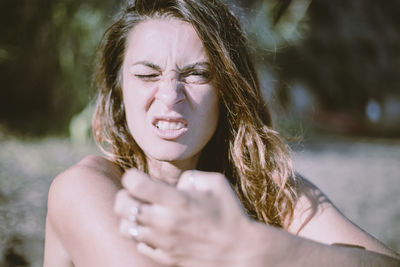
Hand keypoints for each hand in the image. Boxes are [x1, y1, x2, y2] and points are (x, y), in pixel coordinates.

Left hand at [114, 169, 254, 266]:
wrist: (240, 252)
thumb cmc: (230, 213)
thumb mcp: (216, 183)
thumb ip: (191, 176)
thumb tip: (174, 184)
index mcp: (176, 201)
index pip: (134, 183)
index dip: (132, 176)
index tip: (139, 176)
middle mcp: (164, 222)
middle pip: (122, 206)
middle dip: (124, 195)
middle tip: (136, 194)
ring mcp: (162, 242)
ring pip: (125, 228)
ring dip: (130, 217)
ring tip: (143, 212)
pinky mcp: (164, 258)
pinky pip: (139, 245)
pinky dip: (141, 235)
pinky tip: (154, 230)